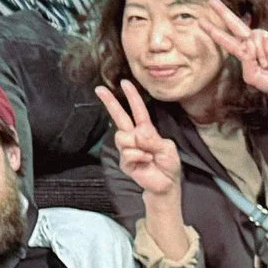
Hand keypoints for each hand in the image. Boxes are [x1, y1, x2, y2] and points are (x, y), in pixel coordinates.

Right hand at [95, 82, 182, 199]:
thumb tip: (137, 134)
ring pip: (124, 137)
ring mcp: (127, 149)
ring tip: (149, 155)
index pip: (137, 110)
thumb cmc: (168, 165)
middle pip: (119, 117)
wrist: (165, 185)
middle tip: (100, 89)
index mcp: (145, 130)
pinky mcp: (124, 162)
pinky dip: (140, 157)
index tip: (124, 83)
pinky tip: (146, 162)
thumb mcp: (167, 148)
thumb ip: (153, 139)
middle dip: (110, 102)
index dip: (132, 97)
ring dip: (139, 145)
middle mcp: (134, 137)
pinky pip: (129, 153)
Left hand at [196, 0, 267, 104]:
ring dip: (259, 54)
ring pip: (253, 37)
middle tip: (211, 0)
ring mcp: (267, 38)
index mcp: (244, 51)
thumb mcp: (251, 76)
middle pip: (235, 24)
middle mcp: (254, 42)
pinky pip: (267, 41)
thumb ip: (245, 61)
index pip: (227, 39)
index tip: (201, 22)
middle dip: (222, 11)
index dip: (214, 32)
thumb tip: (248, 43)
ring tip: (267, 64)